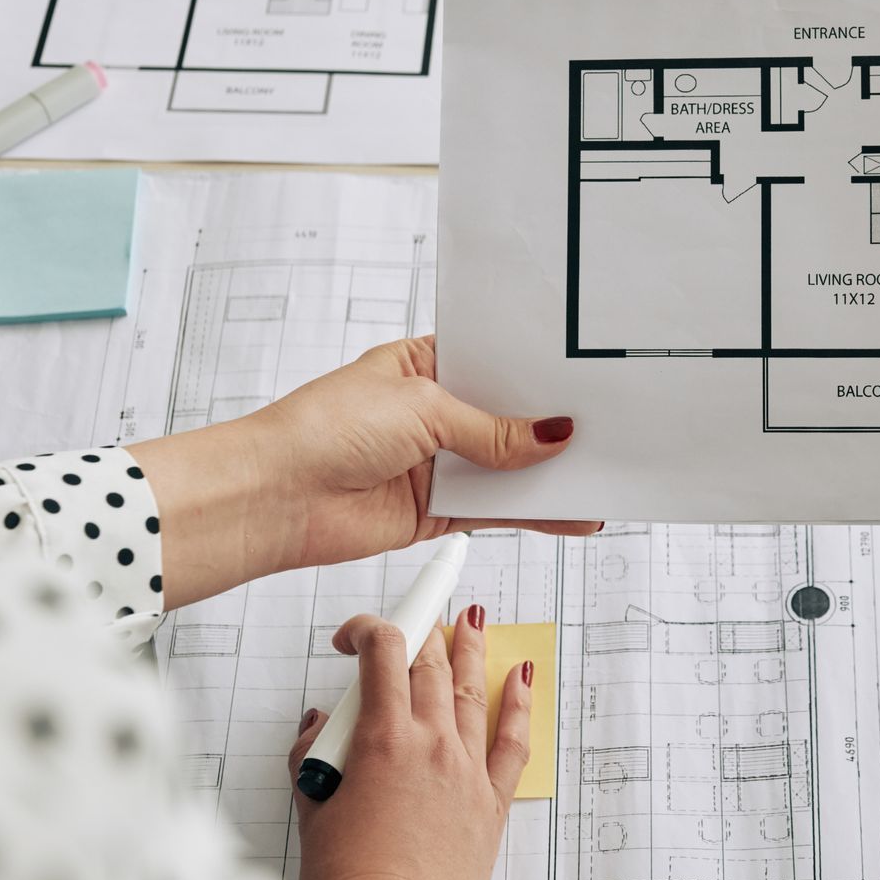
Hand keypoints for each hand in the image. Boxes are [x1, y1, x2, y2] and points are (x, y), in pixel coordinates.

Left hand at [131, 336, 599, 607]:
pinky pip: (497, 510)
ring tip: (600, 474)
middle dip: (550, 426)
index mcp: (425, 366)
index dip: (535, 374)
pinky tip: (568, 513)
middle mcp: (433, 413)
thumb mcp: (423, 408)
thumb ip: (493, 430)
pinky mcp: (436, 509)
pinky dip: (533, 514)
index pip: (494, 365)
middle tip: (605, 427)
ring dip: (548, 475)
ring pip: (508, 468)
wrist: (275, 498)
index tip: (581, 379)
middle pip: (508, 419)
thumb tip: (550, 435)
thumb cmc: (322, 429)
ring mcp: (437, 463)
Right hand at [289, 607, 532, 879]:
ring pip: (472, 691)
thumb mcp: (314, 811)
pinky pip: (513, 740)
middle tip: (419, 618)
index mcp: (384, 740)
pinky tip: (521, 677)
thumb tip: (317, 727)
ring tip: (472, 622)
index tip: (354, 635)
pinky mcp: (491, 802)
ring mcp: (468, 770)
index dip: (368, 629)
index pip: (383, 653)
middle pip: (431, 665)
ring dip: (471, 651)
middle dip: (422, 633)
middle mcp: (433, 744)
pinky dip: (519, 703)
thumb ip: (314, 758)